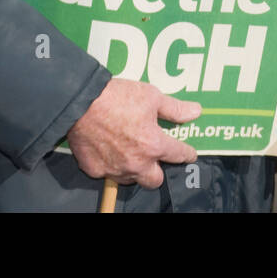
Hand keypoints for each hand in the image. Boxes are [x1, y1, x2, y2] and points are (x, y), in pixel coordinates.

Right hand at [66, 78, 200, 188]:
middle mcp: (137, 163)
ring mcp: (115, 169)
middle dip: (158, 171)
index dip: (187, 154)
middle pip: (154, 180)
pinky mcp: (95, 169)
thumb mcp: (152, 97)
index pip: (178, 154)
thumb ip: (175, 109)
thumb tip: (196, 112)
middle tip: (155, 157)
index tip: (189, 154)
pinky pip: (108, 173)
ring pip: (131, 179)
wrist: (81, 103)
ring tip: (131, 154)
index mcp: (154, 145)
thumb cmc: (118, 97)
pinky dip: (111, 165)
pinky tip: (109, 151)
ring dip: (134, 170)